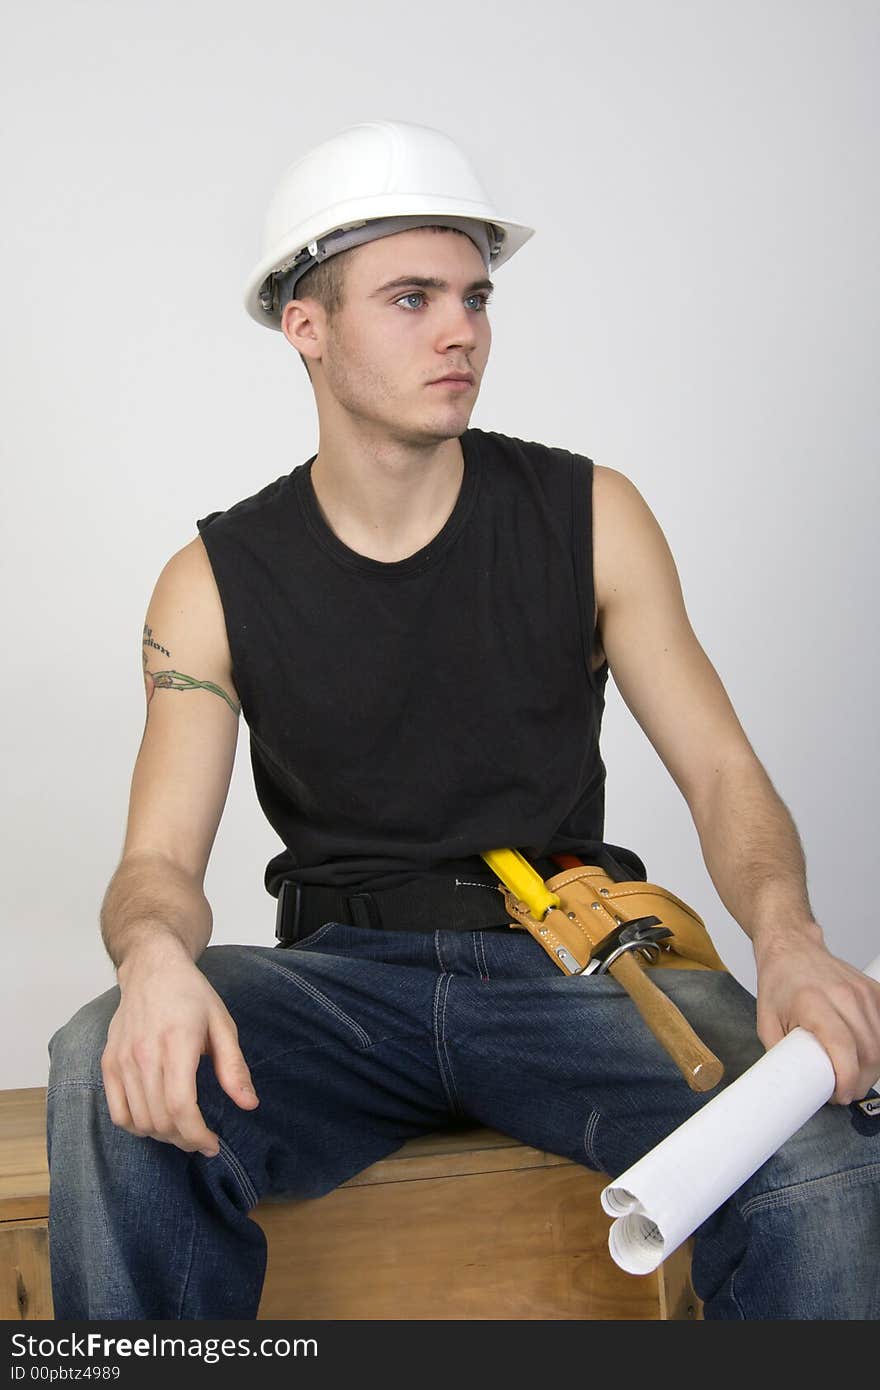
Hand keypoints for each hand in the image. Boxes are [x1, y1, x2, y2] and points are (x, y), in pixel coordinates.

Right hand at [101, 938, 258, 1156]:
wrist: (152, 969)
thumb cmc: (190, 994)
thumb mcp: (222, 1024)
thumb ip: (234, 1067)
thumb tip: (249, 1104)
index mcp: (177, 1043)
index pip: (180, 1106)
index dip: (197, 1135)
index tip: (212, 1144)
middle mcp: (144, 1054)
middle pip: (160, 1119)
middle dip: (185, 1140)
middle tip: (202, 1141)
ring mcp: (122, 1060)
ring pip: (139, 1120)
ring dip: (163, 1136)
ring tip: (183, 1131)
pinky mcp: (109, 1063)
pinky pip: (117, 1112)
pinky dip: (136, 1126)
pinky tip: (156, 1122)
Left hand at [753, 923, 879, 1104]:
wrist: (792, 949)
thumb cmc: (780, 981)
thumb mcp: (767, 1023)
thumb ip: (782, 1055)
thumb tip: (793, 1084)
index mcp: (812, 1002)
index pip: (843, 1047)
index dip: (847, 1078)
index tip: (841, 1094)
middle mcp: (842, 995)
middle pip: (868, 1052)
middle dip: (860, 1081)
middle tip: (843, 1089)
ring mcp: (862, 991)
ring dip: (872, 1068)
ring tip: (852, 1073)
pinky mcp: (873, 991)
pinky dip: (878, 1047)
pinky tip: (864, 1053)